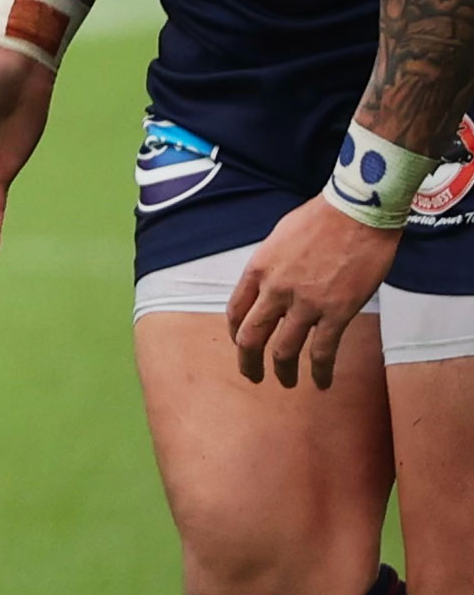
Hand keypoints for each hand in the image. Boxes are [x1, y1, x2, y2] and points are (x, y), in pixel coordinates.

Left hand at [228, 196, 398, 389]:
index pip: (236, 310)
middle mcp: (275, 290)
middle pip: (251, 337)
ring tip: (286, 383)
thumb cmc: (322, 217)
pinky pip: (323, 351)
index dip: (236, 332)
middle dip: (248, 362)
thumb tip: (271, 283)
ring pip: (284, 350)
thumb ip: (272, 265)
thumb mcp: (280, 237)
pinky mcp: (337, 312)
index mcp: (258, 269)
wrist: (357, 211)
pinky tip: (322, 382)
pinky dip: (321, 371)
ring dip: (283, 372)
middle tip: (252, 375)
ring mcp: (305, 303)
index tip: (241, 342)